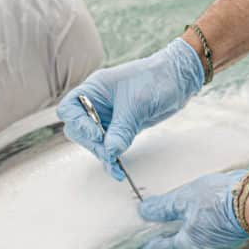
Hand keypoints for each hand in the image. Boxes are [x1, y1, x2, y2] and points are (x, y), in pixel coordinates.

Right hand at [57, 38, 204, 179]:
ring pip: (94, 141)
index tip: (96, 134)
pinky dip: (112, 157)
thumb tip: (111, 151)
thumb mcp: (137, 104)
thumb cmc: (157, 79)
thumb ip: (122, 128)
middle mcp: (97, 103)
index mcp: (94, 88)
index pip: (69, 108)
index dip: (78, 123)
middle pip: (78, 129)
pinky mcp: (120, 127)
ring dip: (102, 153)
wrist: (178, 79)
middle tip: (108, 151)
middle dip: (91, 143)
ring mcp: (108, 116)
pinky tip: (118, 169)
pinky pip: (109, 145)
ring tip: (116, 164)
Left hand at [133, 170, 248, 248]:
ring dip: (186, 224)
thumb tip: (144, 211)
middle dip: (168, 233)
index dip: (148, 247)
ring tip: (177, 214)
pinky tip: (202, 207)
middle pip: (180, 240)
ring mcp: (220, 239)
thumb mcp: (185, 199)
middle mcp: (204, 246)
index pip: (162, 246)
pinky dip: (201, 219)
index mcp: (189, 242)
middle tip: (156, 227)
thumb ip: (164, 207)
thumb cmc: (221, 200)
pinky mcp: (232, 230)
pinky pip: (210, 226)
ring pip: (197, 233)